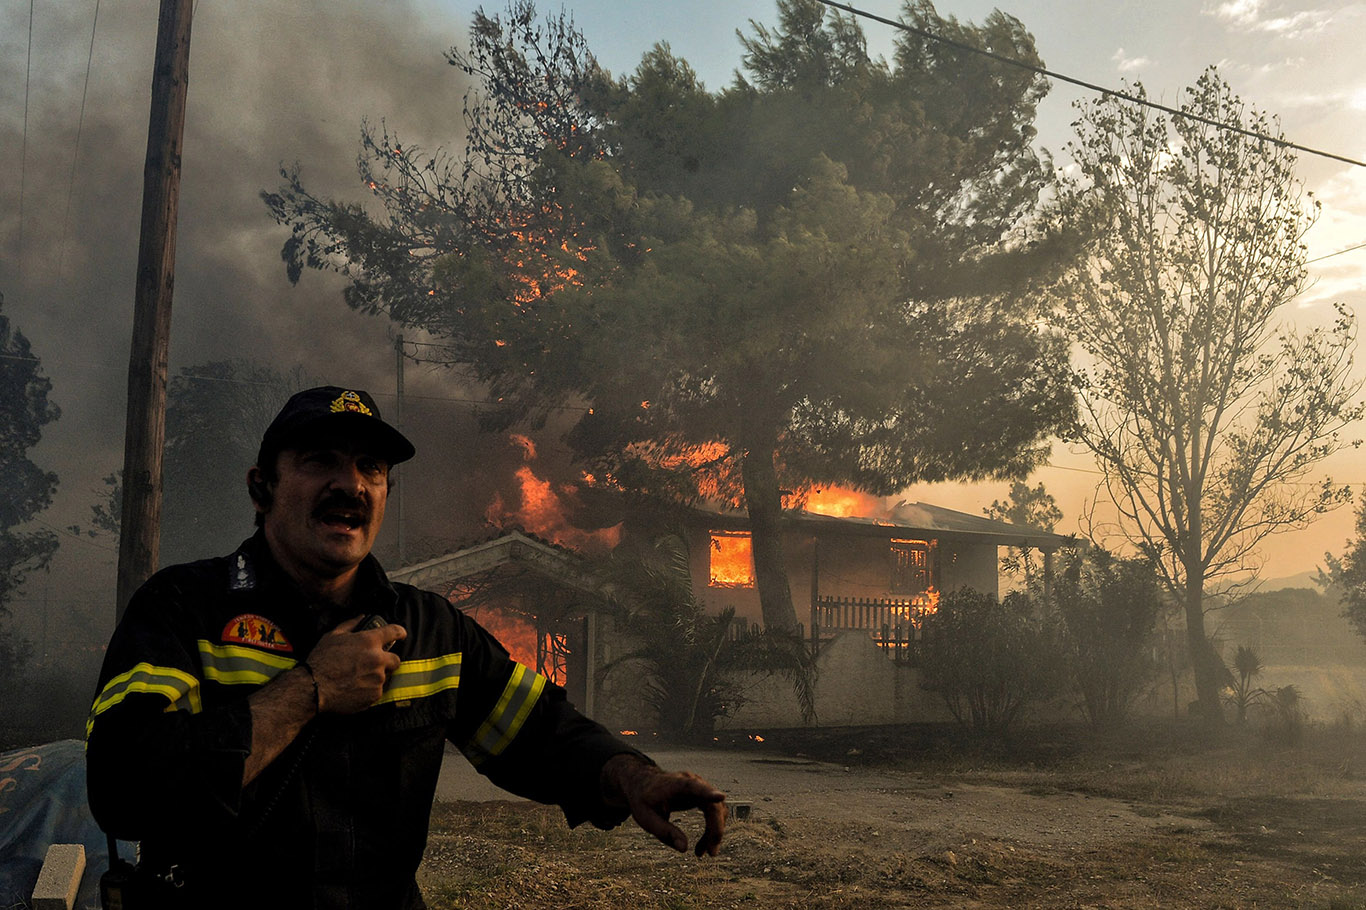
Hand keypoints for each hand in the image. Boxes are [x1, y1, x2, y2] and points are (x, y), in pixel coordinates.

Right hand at [303, 615, 405, 713]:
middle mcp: (378, 659)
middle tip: (373, 664)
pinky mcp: (374, 695)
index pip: (394, 632)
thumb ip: (350, 624)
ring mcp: (378, 678)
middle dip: (388, 661)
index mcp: (369, 641)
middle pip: (396, 659)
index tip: (401, 635)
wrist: (313, 688)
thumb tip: (361, 617)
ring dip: (375, 677)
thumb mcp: (333, 636)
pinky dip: (369, 690)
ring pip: (384, 677)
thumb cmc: (321, 660)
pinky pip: (377, 691)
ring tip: (356, 678)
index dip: (400, 632)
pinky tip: (354, 688)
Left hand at [601, 754, 726, 856]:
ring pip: (717, 811)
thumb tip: (684, 848)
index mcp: (676, 784)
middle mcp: (693, 782)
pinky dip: (711, 829)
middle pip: (712, 806)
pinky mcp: (702, 796)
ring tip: (701, 853)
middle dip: (715, 830)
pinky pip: (714, 813)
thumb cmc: (643, 800)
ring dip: (715, 832)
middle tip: (711, 853)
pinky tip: (702, 846)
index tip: (721, 797)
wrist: (643, 784)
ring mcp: (700, 788)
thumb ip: (665, 832)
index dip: (708, 793)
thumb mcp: (646, 818)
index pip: (695, 787)